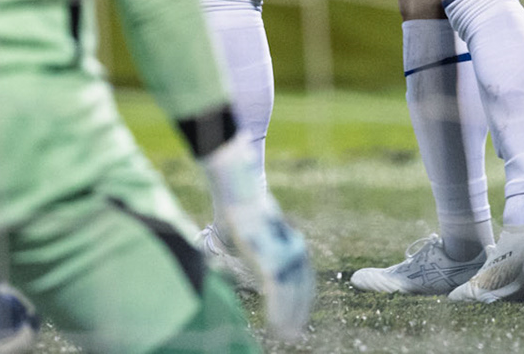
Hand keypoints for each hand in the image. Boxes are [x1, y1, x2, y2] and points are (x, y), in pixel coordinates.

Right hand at [202, 140, 314, 340]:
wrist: (234, 188)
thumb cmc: (234, 210)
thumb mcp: (240, 235)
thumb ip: (239, 249)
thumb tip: (223, 254)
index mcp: (286, 242)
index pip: (301, 275)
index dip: (301, 297)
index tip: (300, 316)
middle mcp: (289, 247)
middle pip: (300, 286)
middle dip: (299, 311)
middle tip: (295, 334)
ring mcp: (280, 252)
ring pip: (291, 292)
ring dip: (289, 317)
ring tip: (287, 335)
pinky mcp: (267, 255)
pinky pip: (277, 290)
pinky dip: (279, 311)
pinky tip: (278, 326)